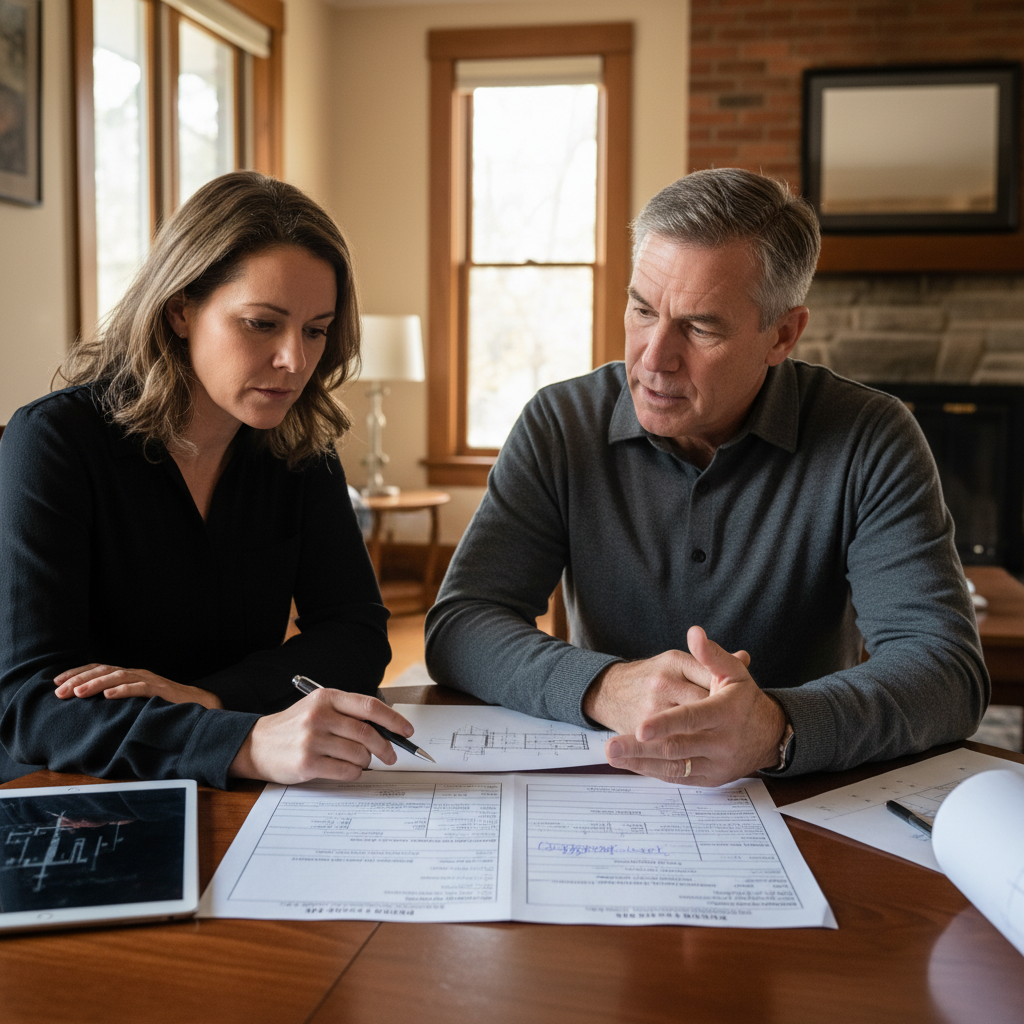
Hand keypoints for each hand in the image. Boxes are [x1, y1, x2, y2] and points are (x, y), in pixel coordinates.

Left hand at [54, 664, 222, 709]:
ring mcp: (150, 680)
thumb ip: (119, 701)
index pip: (99, 669)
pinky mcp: (162, 690)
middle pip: (104, 670)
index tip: (57, 683)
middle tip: (60, 692)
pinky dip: (123, 689)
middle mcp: (138, 674)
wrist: (200, 707)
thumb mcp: (137, 702)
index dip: (77, 673)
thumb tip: (90, 711)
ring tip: (78, 693)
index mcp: (130, 676)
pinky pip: (140, 687)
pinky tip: (109, 694)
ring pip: (118, 676)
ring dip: (96, 683)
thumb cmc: (166, 707)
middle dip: (79, 680)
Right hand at [228, 687, 415, 784]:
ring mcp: (312, 740)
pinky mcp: (307, 763)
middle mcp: (319, 716)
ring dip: (367, 761)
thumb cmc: (294, 727)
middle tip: (391, 756)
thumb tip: (387, 729)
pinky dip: (354, 773)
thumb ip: (348, 714)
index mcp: (326, 697)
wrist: (255, 744)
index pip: (370, 706)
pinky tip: (349, 770)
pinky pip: (346, 771)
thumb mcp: (318, 708)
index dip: (394, 720)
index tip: (407, 731)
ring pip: (359, 754)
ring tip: (361, 762)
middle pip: (367, 733)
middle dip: (385, 747)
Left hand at [600, 626, 786, 786]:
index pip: (692, 718)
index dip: (666, 724)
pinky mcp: (708, 778)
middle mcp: (721, 742)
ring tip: (612, 755)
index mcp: (726, 713)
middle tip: (611, 747)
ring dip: (641, 762)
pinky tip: (631, 763)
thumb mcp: (734, 674)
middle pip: (677, 747)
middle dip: (642, 748)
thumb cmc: (744, 700)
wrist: (768, 736)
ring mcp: (714, 763)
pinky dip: (653, 771)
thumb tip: (694, 633)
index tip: (640, 728)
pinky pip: (678, 777)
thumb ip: (711, 655)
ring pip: (674, 766)